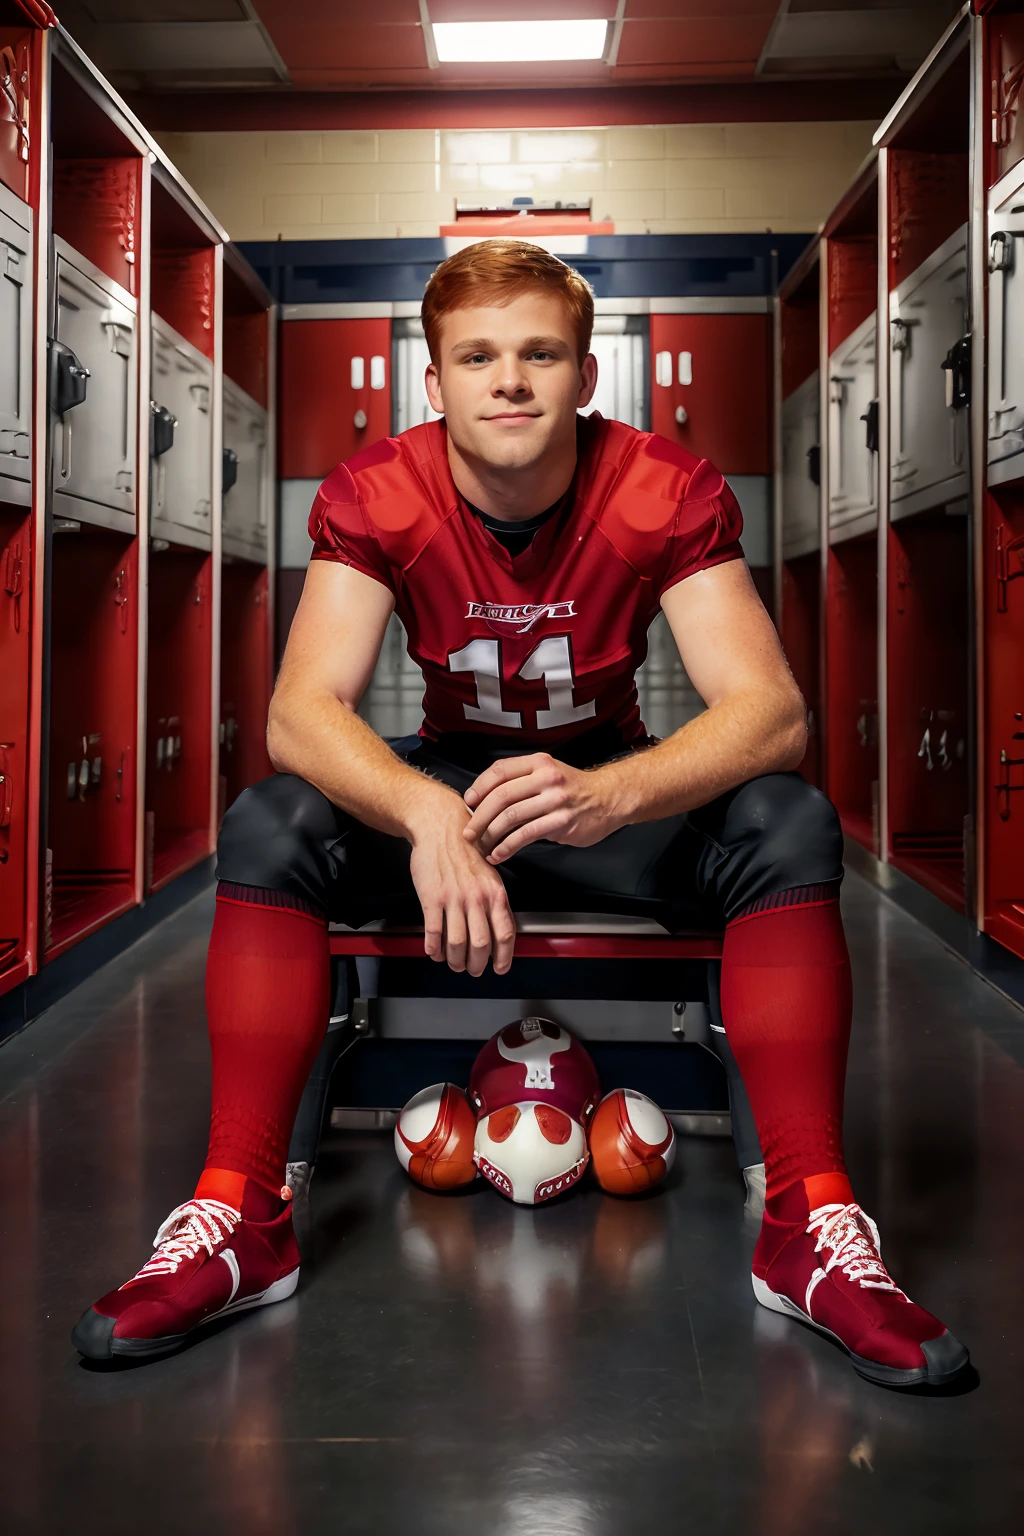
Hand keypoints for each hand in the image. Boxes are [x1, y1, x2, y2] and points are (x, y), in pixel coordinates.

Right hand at [407, 794, 516, 975]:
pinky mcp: (432, 897)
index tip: (499, 967)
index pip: (505, 933)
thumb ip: (494, 900)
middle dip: (476, 964)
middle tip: (472, 969)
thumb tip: (498, 928)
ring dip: (455, 960)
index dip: (504, 957)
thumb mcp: (489, 873)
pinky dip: (434, 948)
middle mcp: (477, 897)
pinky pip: (434, 932)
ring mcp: (454, 898)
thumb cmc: (464, 849)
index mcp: (495, 893)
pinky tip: (434, 951)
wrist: (440, 826)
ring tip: (453, 963)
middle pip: (481, 945)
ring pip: (457, 943)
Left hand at [462, 753, 621, 863]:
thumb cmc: (573, 789)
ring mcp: (555, 800)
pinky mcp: (561, 822)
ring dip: (490, 835)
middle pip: (500, 796)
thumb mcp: (548, 772)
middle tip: (468, 832)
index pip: (499, 771)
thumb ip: (521, 780)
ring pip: (510, 817)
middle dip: (479, 816)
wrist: (609, 798)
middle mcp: (546, 778)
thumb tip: (484, 798)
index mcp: (539, 762)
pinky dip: (507, 847)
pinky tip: (499, 854)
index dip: (479, 787)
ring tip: (482, 846)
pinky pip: (525, 835)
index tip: (468, 802)